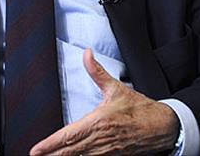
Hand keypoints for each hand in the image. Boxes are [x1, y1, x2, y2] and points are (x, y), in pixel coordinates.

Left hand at [30, 48, 178, 154]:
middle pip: (69, 151)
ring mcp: (106, 151)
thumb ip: (97, 72)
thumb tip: (87, 54)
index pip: (68, 135)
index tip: (36, 149)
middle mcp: (100, 139)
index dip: (50, 144)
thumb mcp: (116, 88)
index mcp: (99, 121)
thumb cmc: (140, 109)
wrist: (162, 126)